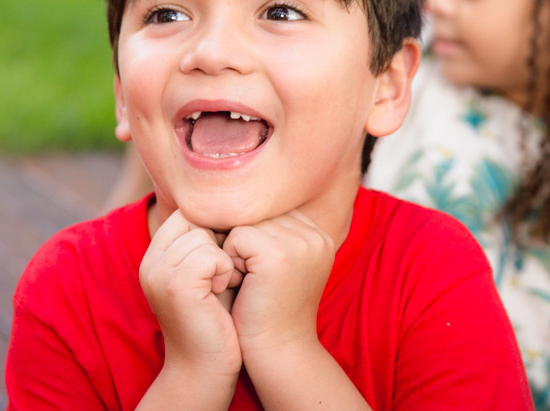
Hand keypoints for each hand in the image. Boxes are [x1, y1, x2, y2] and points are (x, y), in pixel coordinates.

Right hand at [139, 210, 240, 376]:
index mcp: (155, 256)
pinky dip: (224, 271)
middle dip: (219, 242)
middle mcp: (150, 262)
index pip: (187, 213)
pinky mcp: (174, 286)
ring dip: (223, 258)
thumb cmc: (218, 317)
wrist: (207, 366)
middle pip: (194, 219)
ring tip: (221, 284)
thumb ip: (209, 239)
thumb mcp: (209, 271)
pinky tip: (220, 291)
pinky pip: (209, 254)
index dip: (213, 230)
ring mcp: (158, 273)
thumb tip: (233, 199)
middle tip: (222, 275)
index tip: (224, 259)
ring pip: (203, 235)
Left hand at [221, 211, 335, 356]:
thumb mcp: (279, 264)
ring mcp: (300, 242)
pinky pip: (235, 236)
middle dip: (244, 245)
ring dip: (236, 252)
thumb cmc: (269, 310)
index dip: (254, 239)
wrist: (278, 351)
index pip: (271, 212)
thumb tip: (235, 197)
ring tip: (250, 282)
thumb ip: (272, 232)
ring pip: (245, 223)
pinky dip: (230, 260)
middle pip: (258, 215)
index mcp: (319, 234)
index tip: (261, 275)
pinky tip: (243, 284)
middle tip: (254, 281)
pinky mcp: (278, 254)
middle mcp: (315, 234)